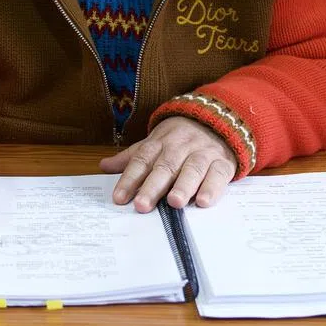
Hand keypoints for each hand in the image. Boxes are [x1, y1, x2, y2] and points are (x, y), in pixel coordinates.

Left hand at [99, 116, 236, 212]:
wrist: (217, 120)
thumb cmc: (179, 138)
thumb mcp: (154, 143)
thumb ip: (131, 157)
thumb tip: (103, 166)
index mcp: (160, 142)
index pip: (141, 161)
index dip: (129, 179)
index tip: (119, 198)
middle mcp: (180, 147)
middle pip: (165, 166)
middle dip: (153, 186)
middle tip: (142, 205)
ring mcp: (202, 153)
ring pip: (192, 169)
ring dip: (183, 186)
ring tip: (174, 203)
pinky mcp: (222, 163)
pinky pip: (217, 175)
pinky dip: (211, 188)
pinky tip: (203, 201)